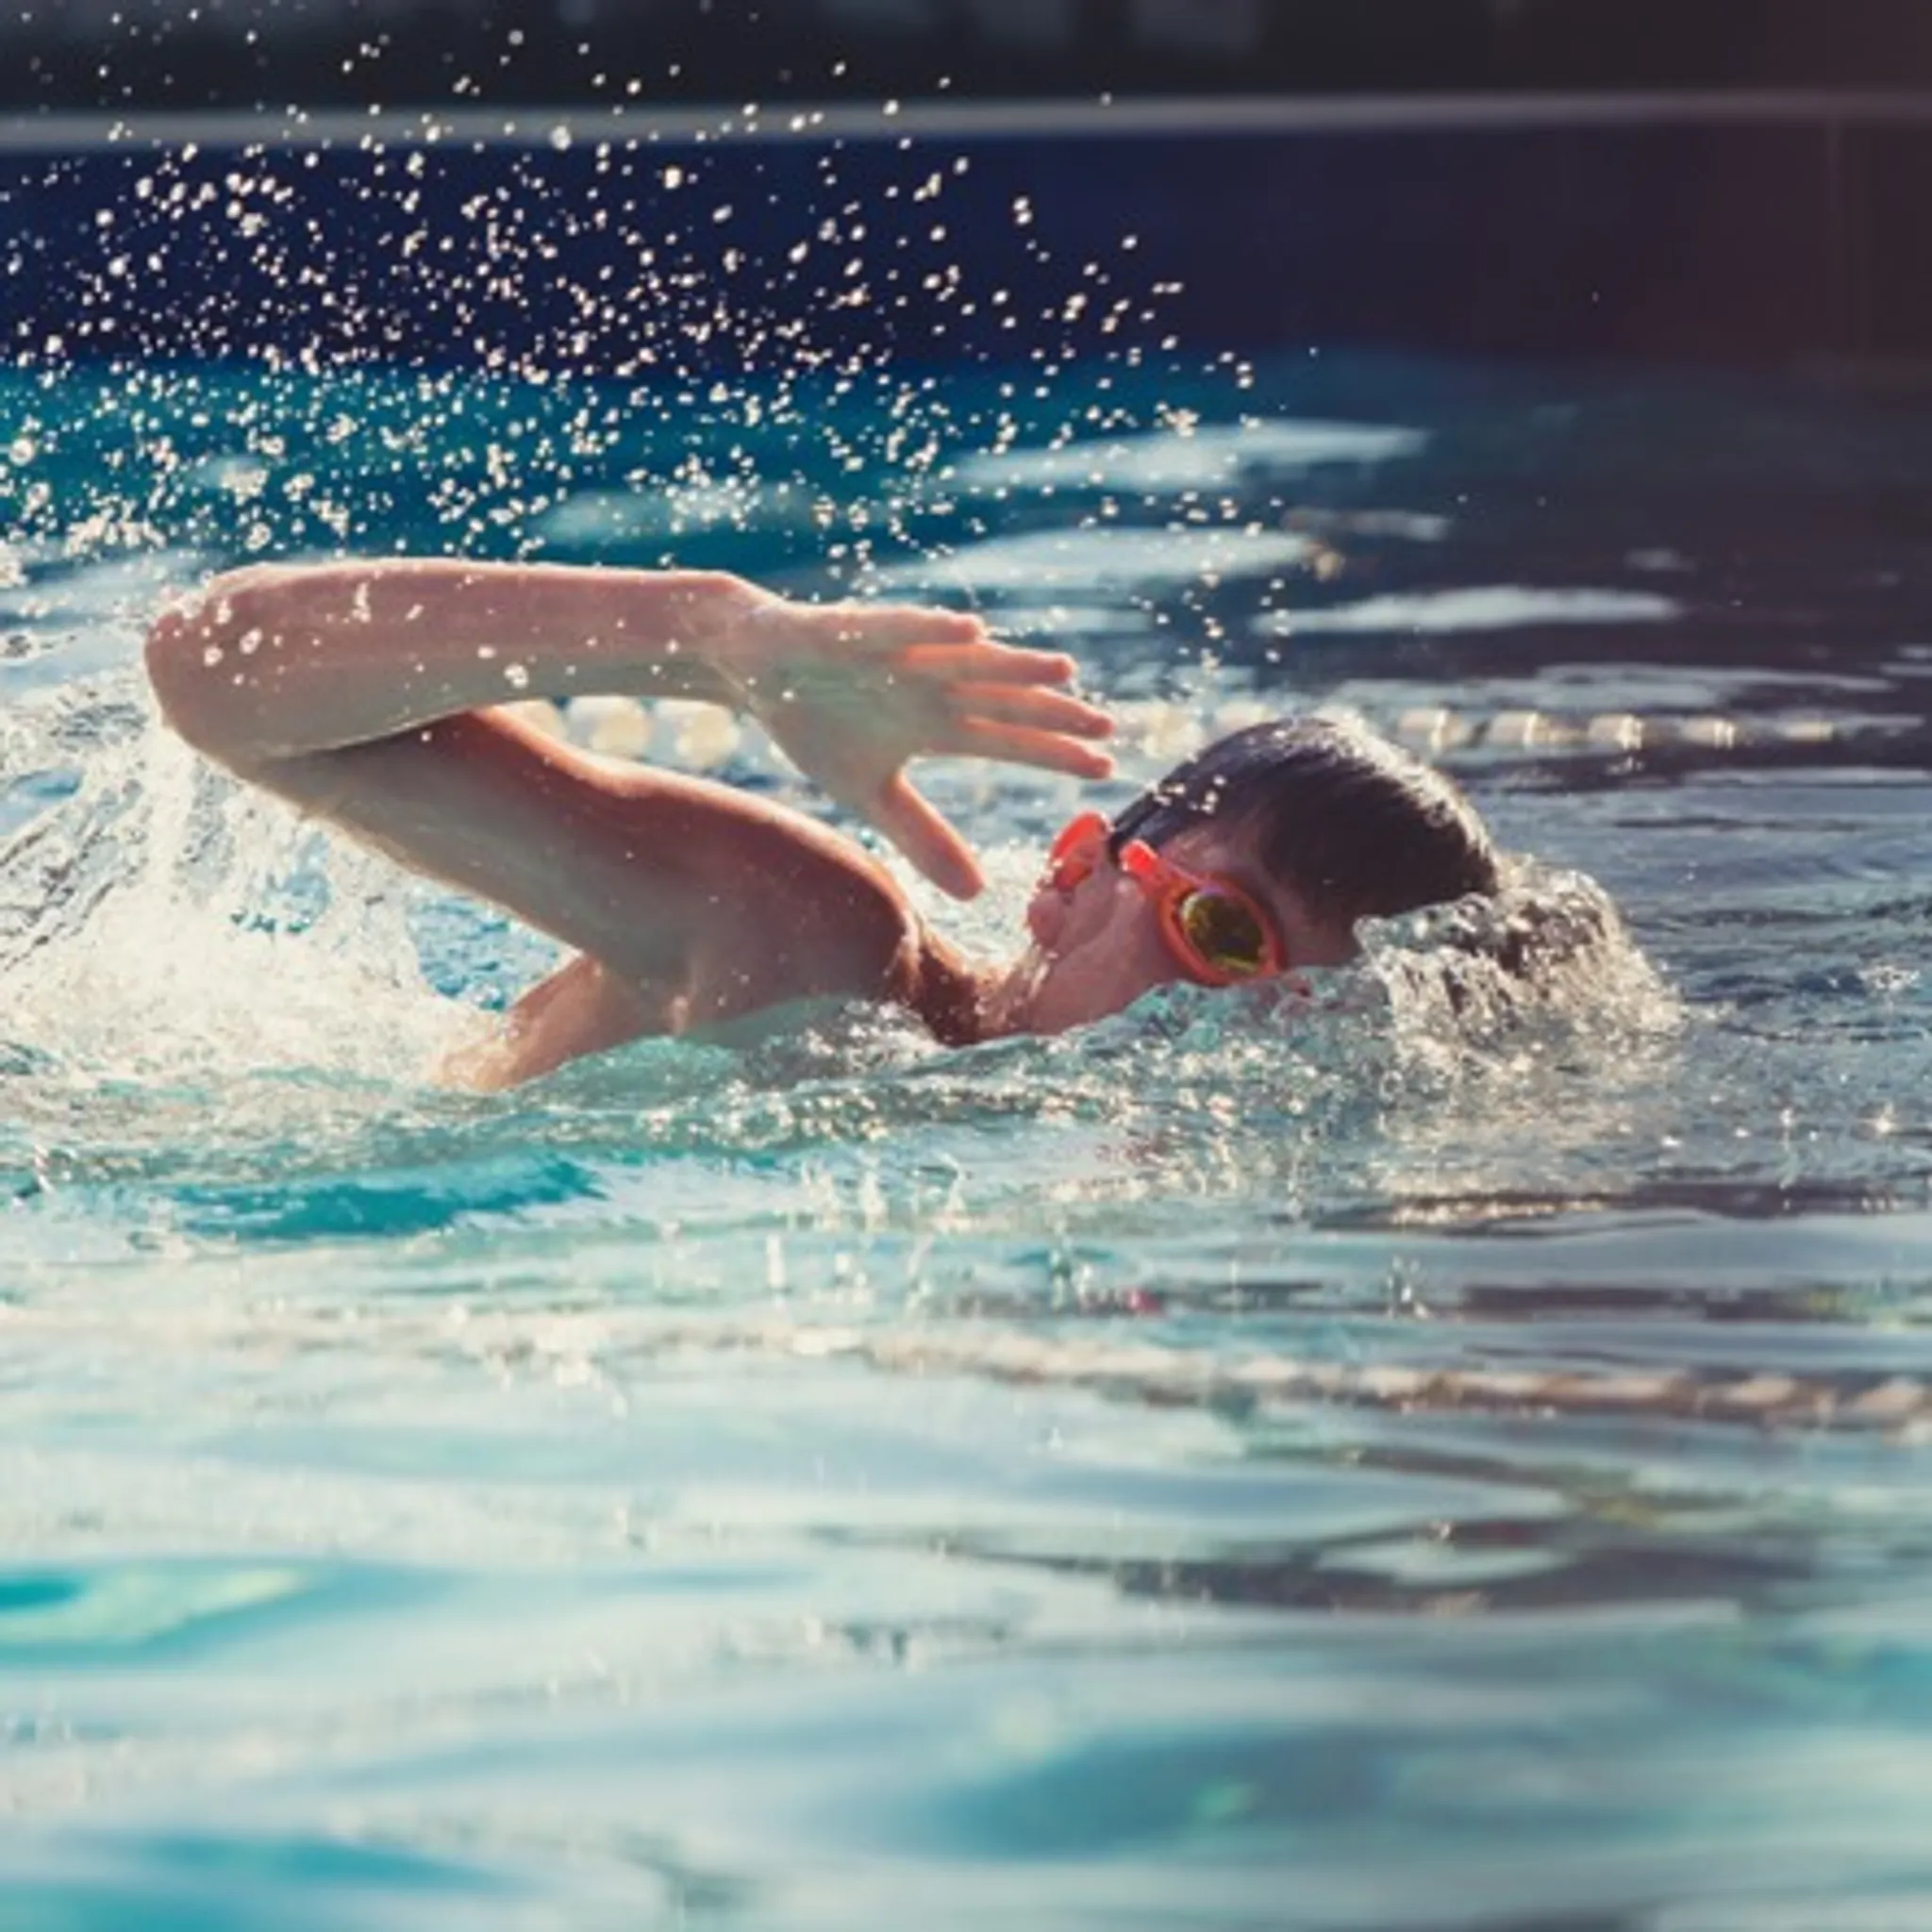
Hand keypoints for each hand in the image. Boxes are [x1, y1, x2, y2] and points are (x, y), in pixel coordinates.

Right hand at [719, 589, 1113, 898]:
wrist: (751, 667)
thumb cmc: (816, 721)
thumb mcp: (870, 793)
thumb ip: (922, 836)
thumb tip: (976, 893)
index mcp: (936, 723)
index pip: (1007, 740)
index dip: (1054, 753)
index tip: (1105, 769)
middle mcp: (930, 684)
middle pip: (1001, 700)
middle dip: (1052, 713)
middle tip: (1108, 727)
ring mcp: (897, 654)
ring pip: (965, 660)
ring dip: (1012, 665)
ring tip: (1063, 673)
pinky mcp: (854, 631)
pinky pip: (899, 628)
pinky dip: (932, 628)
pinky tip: (971, 631)